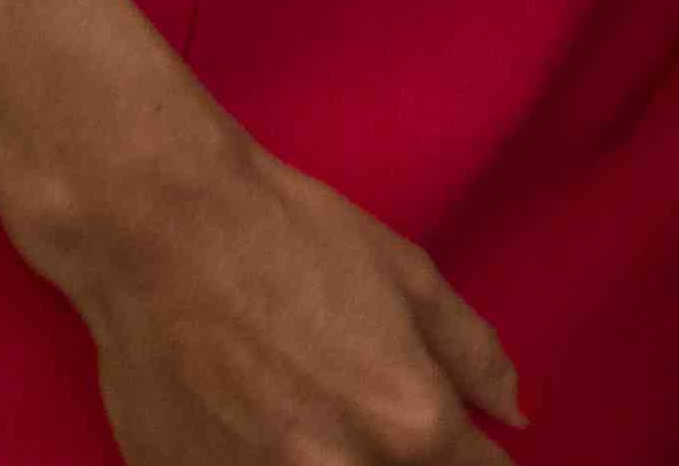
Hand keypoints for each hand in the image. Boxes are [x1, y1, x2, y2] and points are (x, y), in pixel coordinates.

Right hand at [33, 120, 520, 465]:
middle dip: (405, 458)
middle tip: (369, 407)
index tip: (465, 444)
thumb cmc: (293, 240)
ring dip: (341, 464)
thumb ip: (473, 355)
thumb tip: (515, 413)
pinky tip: (255, 427)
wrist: (163, 235)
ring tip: (308, 407)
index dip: (478, 457)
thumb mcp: (411, 279)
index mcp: (407, 420)